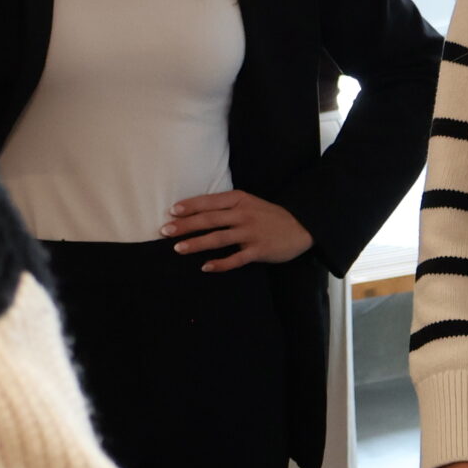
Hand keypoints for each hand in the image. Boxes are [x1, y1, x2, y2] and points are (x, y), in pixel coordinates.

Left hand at [160, 190, 313, 269]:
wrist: (301, 227)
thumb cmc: (269, 215)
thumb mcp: (249, 202)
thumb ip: (227, 206)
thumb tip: (197, 212)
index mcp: (239, 200)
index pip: (209, 202)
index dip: (190, 206)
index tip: (171, 212)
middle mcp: (243, 215)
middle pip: (209, 219)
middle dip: (185, 225)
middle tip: (165, 231)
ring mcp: (251, 233)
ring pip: (219, 238)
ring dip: (197, 243)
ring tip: (178, 248)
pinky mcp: (259, 250)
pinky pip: (236, 259)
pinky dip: (220, 264)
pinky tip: (205, 267)